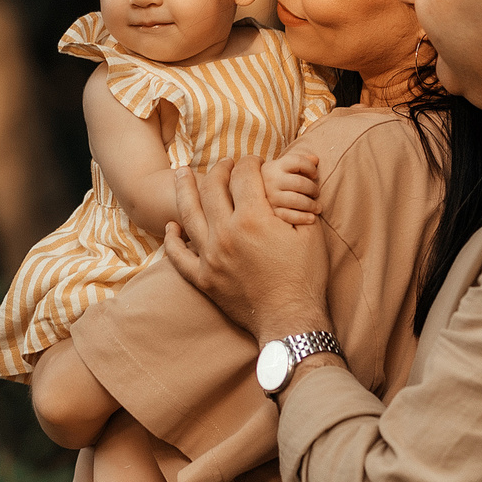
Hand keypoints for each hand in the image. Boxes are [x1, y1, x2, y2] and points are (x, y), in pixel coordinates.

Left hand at [164, 157, 330, 343]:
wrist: (290, 320)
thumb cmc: (305, 277)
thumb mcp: (310, 234)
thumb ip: (294, 204)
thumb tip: (285, 183)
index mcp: (253, 219)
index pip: (244, 176)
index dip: (250, 162)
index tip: (255, 161)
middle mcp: (225, 234)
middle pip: (213, 188)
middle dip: (220, 169)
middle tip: (225, 163)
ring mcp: (209, 257)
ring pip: (189, 214)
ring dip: (184, 189)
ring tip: (181, 173)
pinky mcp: (202, 279)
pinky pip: (178, 255)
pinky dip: (172, 239)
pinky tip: (171, 227)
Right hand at [260, 146, 319, 226]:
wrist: (257, 197)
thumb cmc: (280, 180)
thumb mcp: (286, 168)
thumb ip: (301, 162)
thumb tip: (315, 159)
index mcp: (274, 166)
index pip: (297, 161)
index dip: (310, 167)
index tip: (315, 175)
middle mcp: (270, 180)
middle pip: (299, 182)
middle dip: (313, 188)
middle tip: (316, 193)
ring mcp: (270, 197)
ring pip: (296, 199)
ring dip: (311, 204)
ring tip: (317, 207)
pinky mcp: (272, 212)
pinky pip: (289, 216)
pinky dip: (302, 217)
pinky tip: (312, 218)